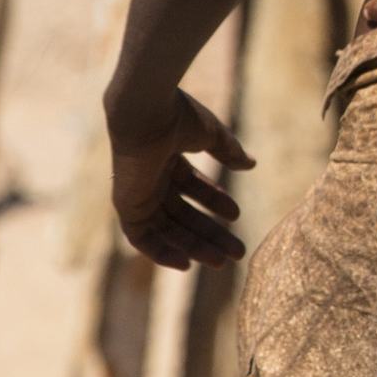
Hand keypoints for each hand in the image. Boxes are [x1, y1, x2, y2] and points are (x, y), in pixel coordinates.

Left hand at [109, 87, 252, 270]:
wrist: (148, 112)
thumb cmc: (178, 117)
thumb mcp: (210, 135)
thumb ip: (228, 151)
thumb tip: (250, 164)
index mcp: (167, 157)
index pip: (192, 186)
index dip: (214, 201)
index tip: (237, 215)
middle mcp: (151, 177)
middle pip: (182, 214)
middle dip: (210, 233)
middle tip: (236, 252)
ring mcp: (138, 193)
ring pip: (167, 229)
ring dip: (193, 246)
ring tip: (221, 261)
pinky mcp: (126, 206)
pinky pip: (141, 238)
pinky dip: (160, 252)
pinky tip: (186, 264)